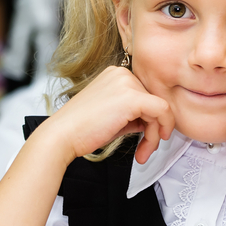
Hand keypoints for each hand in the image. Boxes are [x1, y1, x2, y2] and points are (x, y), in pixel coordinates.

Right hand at [43, 66, 174, 164]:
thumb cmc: (80, 129)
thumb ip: (133, 115)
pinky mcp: (132, 97)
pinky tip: (149, 144)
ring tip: (144, 151)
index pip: (145, 94)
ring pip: (160, 108)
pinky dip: (161, 129)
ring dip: (155, 134)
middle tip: (146, 148)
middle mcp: (122, 74)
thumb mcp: (112, 116)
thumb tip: (150, 122)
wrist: (62, 135)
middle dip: (153, 128)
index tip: (147, 136)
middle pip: (153, 101)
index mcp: (115, 75)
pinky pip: (162, 111)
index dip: (149, 117)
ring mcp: (127, 83)